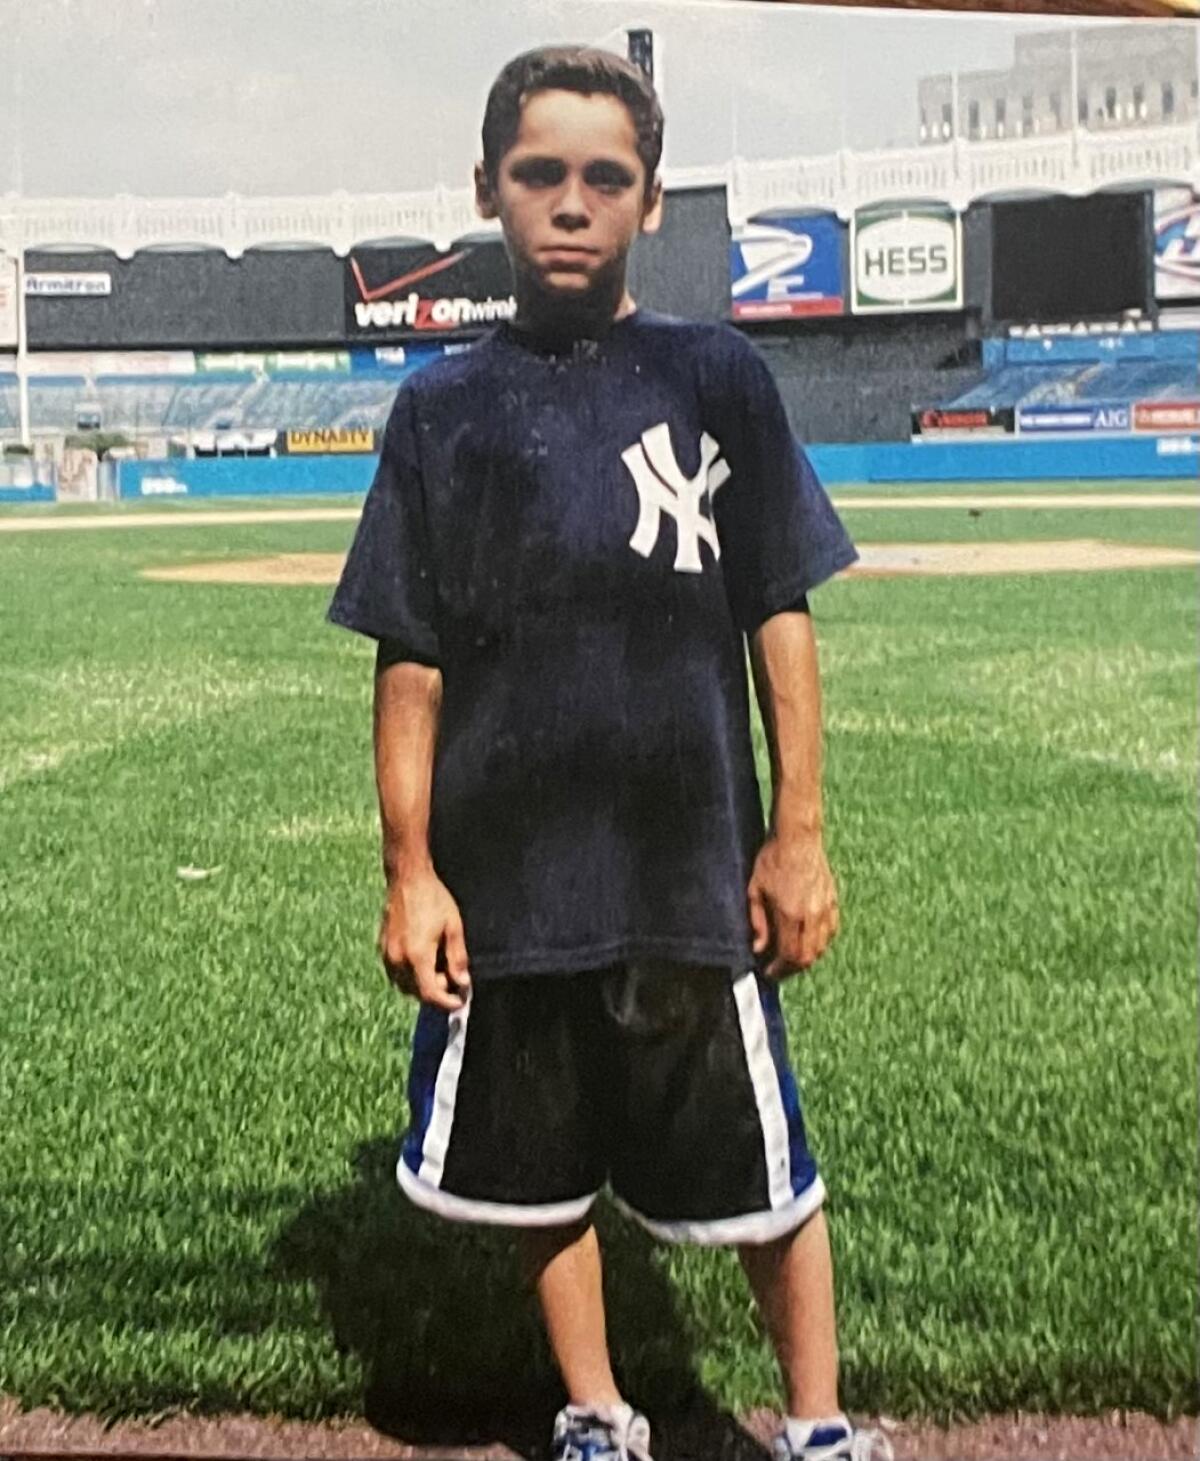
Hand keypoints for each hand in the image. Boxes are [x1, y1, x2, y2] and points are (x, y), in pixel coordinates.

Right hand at [378, 869, 470, 1010]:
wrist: (408, 878)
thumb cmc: (433, 899)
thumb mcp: (454, 927)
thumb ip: (458, 958)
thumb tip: (463, 983)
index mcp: (417, 955)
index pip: (430, 994)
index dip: (447, 1003)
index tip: (460, 1002)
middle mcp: (398, 959)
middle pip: (417, 993)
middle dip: (438, 991)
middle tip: (454, 977)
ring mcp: (387, 954)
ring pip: (404, 986)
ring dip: (422, 985)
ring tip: (439, 967)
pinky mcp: (382, 948)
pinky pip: (396, 973)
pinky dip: (410, 975)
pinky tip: (424, 960)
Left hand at [747, 832, 839, 980]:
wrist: (798, 836)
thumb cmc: (773, 859)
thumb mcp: (755, 890)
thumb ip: (758, 922)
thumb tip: (758, 948)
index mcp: (791, 914)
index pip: (789, 956)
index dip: (779, 970)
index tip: (769, 972)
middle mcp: (812, 915)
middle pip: (807, 957)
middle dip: (792, 969)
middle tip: (778, 969)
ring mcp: (825, 908)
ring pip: (821, 947)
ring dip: (806, 958)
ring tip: (791, 957)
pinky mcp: (832, 900)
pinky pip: (831, 931)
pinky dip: (820, 942)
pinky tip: (808, 940)